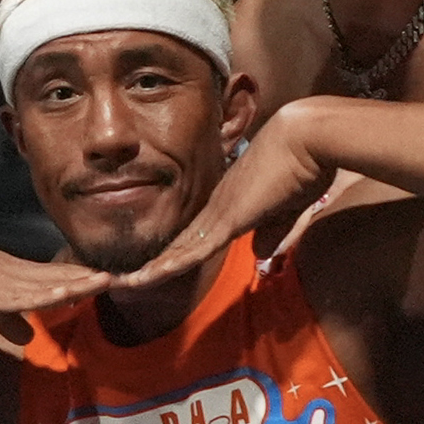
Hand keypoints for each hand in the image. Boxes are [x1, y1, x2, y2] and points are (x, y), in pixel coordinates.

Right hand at [0, 233, 110, 325]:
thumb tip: (29, 336)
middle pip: (61, 276)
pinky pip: (19, 296)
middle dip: (93, 278)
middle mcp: (15, 273)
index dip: (87, 278)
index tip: (118, 280)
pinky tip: (62, 295)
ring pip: (45, 284)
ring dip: (75, 283)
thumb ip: (8, 319)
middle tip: (129, 276)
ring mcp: (1, 282)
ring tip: (105, 282)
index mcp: (15, 274)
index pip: (58, 276)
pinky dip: (42, 296)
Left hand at [111, 100, 346, 292]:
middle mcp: (215, 210)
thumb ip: (274, 233)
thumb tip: (263, 255)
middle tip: (117, 281)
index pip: (191, 240)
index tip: (148, 273)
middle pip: (175, 247)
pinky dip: (167, 267)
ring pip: (175, 252)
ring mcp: (218, 214)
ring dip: (147, 271)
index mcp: (227, 207)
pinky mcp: (227, 219)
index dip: (170, 258)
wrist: (307, 139)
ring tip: (117, 284)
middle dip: (148, 267)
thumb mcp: (288, 210)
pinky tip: (143, 279)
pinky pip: (192, 250)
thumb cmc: (303, 167)